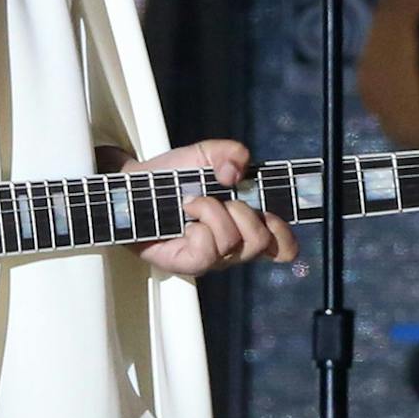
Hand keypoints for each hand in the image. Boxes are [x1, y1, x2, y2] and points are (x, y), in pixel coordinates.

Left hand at [123, 139, 296, 276]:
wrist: (134, 186)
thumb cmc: (172, 176)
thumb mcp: (205, 154)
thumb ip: (230, 153)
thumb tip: (237, 172)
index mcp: (245, 226)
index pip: (282, 248)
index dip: (284, 235)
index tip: (270, 213)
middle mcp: (232, 248)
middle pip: (261, 242)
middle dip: (243, 211)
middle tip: (221, 198)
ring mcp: (211, 259)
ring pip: (232, 242)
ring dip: (212, 211)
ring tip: (192, 202)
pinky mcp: (187, 264)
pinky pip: (207, 251)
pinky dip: (198, 226)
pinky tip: (184, 218)